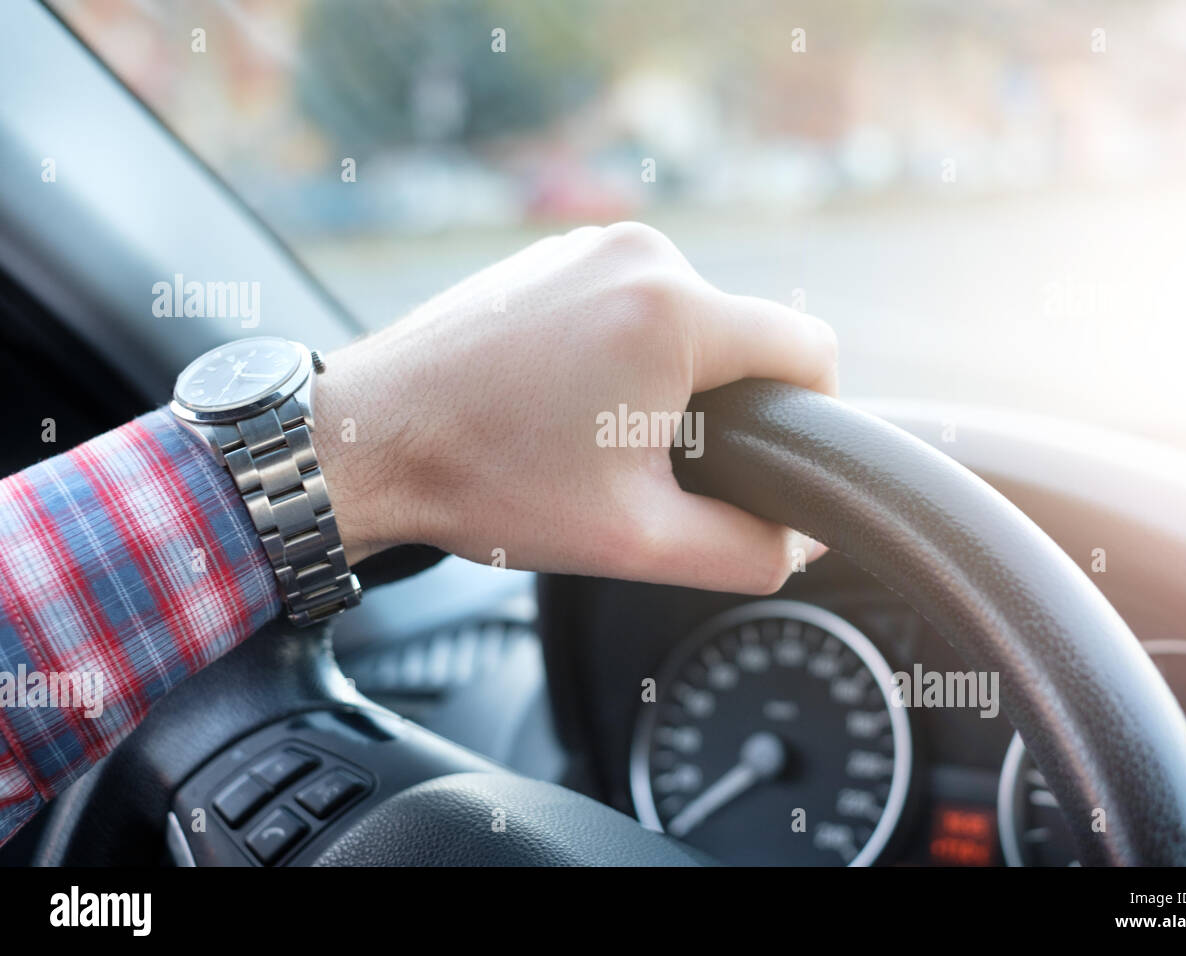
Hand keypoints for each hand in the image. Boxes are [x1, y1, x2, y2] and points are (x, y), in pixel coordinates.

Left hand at [312, 222, 837, 593]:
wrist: (365, 440)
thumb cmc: (486, 483)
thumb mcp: (635, 541)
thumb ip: (745, 552)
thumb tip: (798, 542)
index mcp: (674, 313)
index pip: (809, 347)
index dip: (811, 411)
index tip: (770, 457)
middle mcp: (640, 255)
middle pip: (744, 333)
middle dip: (725, 403)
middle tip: (656, 463)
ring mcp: (589, 244)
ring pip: (687, 315)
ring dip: (669, 376)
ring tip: (597, 433)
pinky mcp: (553, 254)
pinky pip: (630, 298)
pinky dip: (623, 347)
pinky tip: (566, 399)